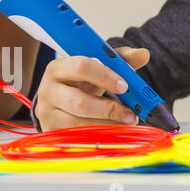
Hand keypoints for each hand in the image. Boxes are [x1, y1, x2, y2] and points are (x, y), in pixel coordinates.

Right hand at [35, 47, 149, 130]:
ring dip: (107, 125)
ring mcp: (46, 113)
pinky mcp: (50, 130)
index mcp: (58, 68)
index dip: (105, 76)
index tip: (124, 86)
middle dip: (109, 109)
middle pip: (80, 102)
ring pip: (80, 124)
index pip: (81, 67)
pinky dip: (98, 135)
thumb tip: (142, 54)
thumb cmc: (78, 82)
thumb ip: (118, 60)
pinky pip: (77, 137)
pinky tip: (110, 131)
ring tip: (124, 123)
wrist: (55, 102)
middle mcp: (47, 90)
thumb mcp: (94, 69)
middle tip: (130, 114)